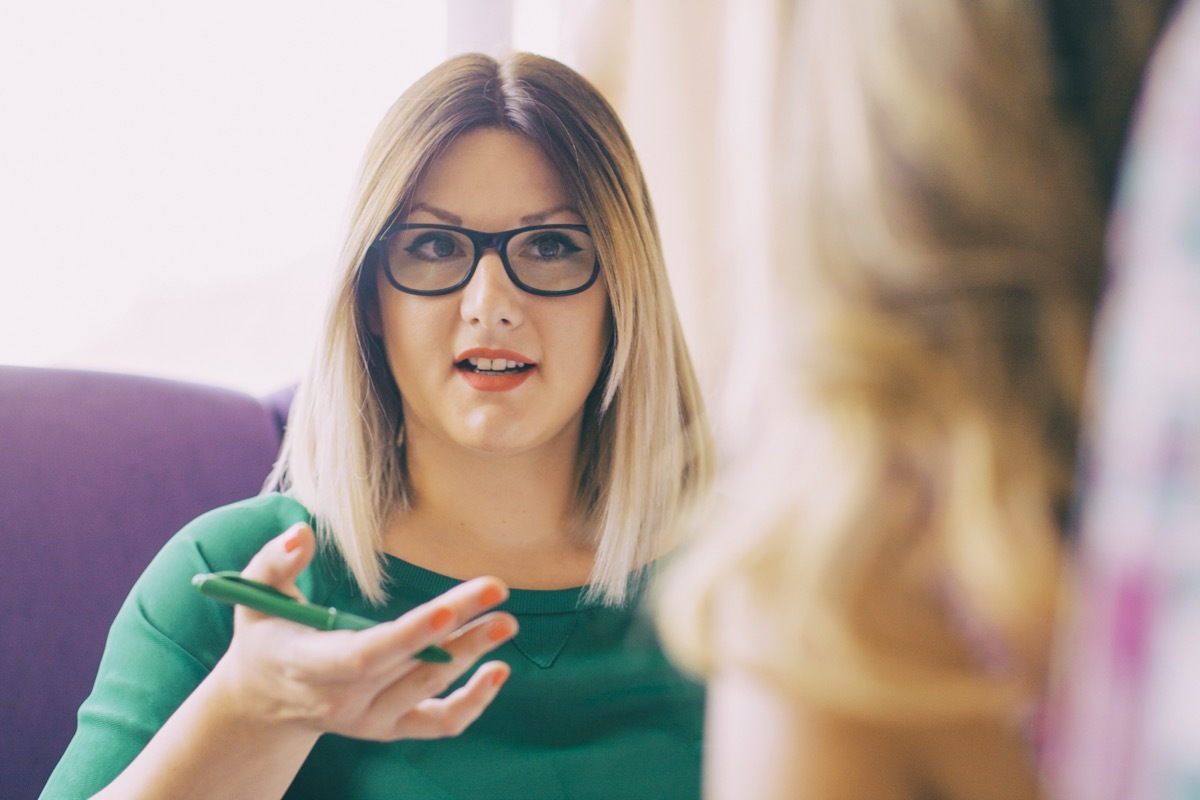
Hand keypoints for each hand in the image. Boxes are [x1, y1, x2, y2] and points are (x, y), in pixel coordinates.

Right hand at [211, 522, 516, 741]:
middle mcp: (342, 701)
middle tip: (498, 590)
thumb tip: (302, 530)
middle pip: (410, 663)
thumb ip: (275, 563)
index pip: (364, 655)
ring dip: (472, 653)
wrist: (262, 703)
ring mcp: (369, 720)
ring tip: (506, 621)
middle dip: (459, 628)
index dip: (409, 635)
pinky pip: (438, 723)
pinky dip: (474, 703)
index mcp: (309, 665)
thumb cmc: (265, 636)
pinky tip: (499, 670)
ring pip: (430, 689)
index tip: (449, 607)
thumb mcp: (255, 597)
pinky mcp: (389, 729)